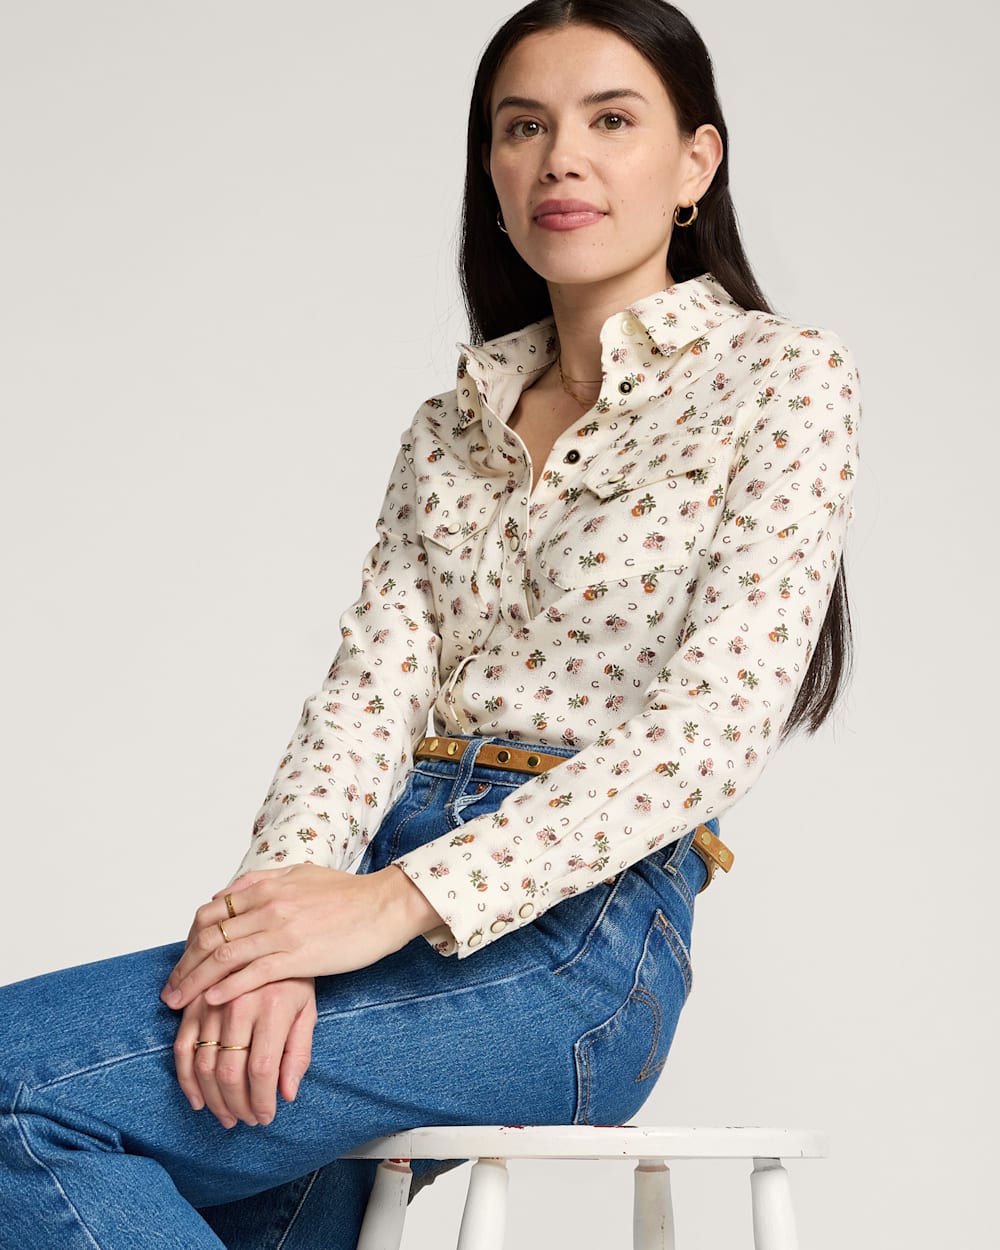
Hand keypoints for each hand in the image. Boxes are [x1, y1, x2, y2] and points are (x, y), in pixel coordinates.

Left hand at [160, 863, 442, 1008]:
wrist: (384, 906)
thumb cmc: (347, 893)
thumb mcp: (300, 875)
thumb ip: (262, 881)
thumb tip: (228, 893)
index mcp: (266, 887)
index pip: (211, 914)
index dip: (189, 941)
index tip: (182, 962)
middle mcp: (268, 907)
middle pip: (209, 938)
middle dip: (183, 967)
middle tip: (169, 992)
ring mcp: (282, 932)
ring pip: (223, 958)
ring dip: (195, 982)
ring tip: (177, 1004)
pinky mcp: (298, 956)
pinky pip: (253, 974)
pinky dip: (227, 988)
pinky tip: (211, 1003)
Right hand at [172, 977, 315, 1127]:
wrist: (265, 939)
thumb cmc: (291, 978)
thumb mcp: (307, 1011)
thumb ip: (298, 1053)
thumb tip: (287, 1094)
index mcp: (273, 1006)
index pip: (262, 1068)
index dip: (262, 1100)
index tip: (266, 1117)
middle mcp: (239, 1004)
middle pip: (230, 1072)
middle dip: (238, 1105)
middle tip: (247, 1120)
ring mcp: (212, 1003)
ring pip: (204, 1066)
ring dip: (214, 1100)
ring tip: (227, 1116)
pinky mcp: (193, 1003)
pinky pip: (182, 1048)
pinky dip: (186, 1080)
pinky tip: (198, 1100)